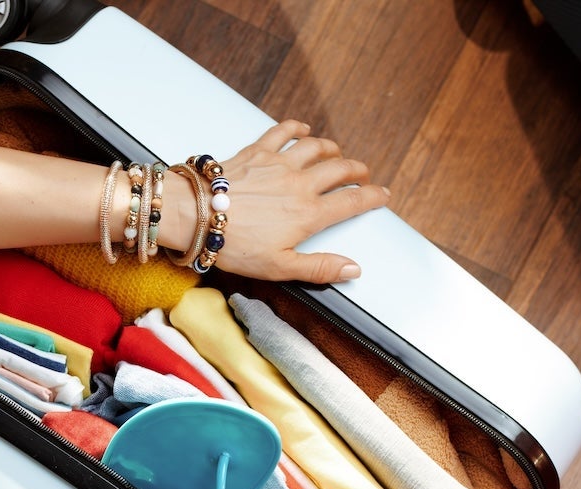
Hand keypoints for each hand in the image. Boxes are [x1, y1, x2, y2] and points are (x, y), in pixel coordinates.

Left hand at [211, 120, 390, 283]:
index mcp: (308, 215)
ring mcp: (279, 163)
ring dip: (333, 149)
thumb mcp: (279, 267)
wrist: (198, 215)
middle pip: (341, 170)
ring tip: (338, 154)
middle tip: (362, 176)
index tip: (383, 196)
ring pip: (317, 147)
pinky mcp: (258, 151)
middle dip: (357, 171)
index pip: (352, 202)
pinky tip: (303, 128)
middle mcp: (300, 184)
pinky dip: (298, 127)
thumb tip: (352, 269)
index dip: (372, 198)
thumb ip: (318, 268)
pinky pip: (284, 131)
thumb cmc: (233, 244)